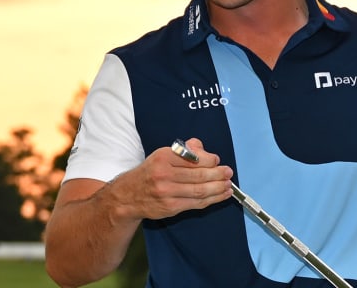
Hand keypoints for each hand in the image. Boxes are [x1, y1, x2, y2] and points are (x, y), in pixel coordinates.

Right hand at [111, 138, 232, 219]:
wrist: (128, 196)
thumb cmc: (150, 172)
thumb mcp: (162, 155)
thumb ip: (184, 150)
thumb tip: (203, 150)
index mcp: (163, 157)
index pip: (193, 158)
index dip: (210, 160)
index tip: (217, 161)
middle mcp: (164, 175)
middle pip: (199, 175)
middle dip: (218, 174)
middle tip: (228, 173)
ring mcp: (167, 193)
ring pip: (200, 191)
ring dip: (218, 188)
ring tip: (228, 185)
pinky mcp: (171, 207)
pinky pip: (196, 203)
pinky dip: (212, 199)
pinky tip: (221, 195)